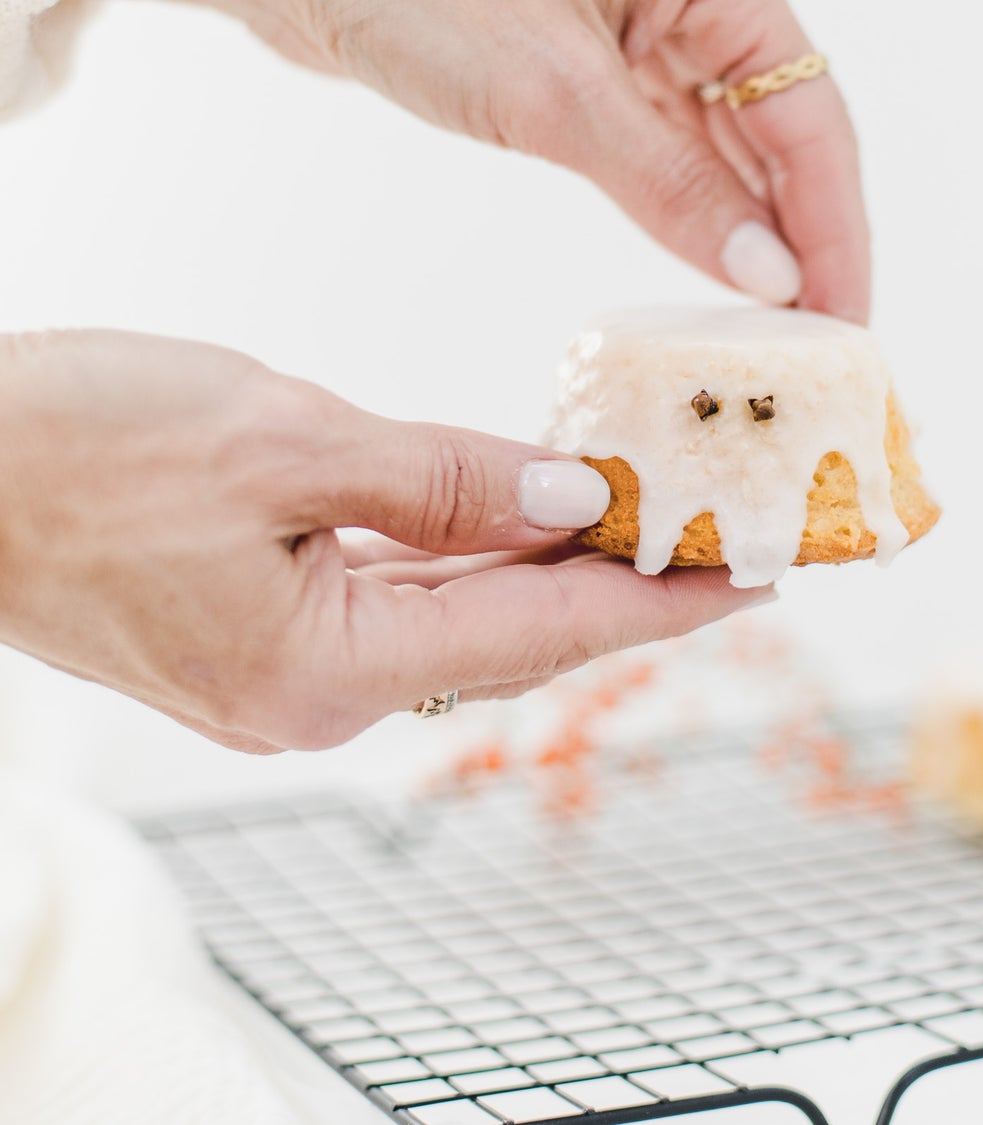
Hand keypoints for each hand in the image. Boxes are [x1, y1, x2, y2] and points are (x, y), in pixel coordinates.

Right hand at [0, 331, 768, 752]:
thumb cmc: (76, 448)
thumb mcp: (279, 442)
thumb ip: (442, 480)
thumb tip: (573, 493)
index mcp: (319, 669)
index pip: (537, 629)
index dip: (656, 603)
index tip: (753, 579)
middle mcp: (313, 694)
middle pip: (512, 633)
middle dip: (624, 589)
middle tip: (729, 546)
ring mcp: (284, 670)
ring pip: (462, 616)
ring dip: (556, 571)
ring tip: (657, 528)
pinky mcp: (263, 628)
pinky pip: (404, 597)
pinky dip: (477, 557)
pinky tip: (529, 519)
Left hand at [75, 0, 870, 321]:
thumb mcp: (557, 94)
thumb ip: (676, 187)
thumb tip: (773, 276)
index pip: (810, 118)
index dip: (837, 233)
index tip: (849, 326)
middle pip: (783, 133)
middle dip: (804, 240)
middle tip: (821, 349)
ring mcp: (647, 18)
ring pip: (728, 145)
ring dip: (751, 232)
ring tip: (778, 332)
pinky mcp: (594, 53)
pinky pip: (668, 144)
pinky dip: (691, 208)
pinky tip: (713, 271)